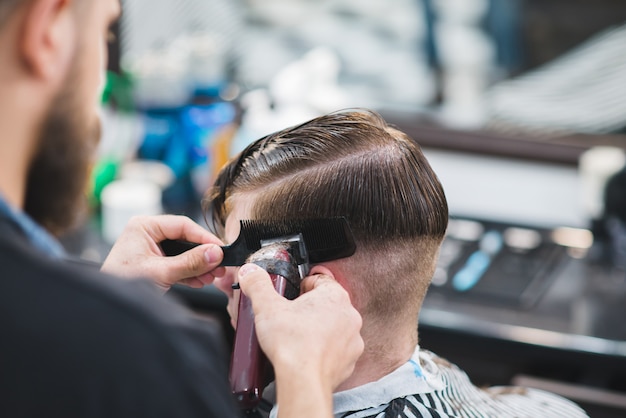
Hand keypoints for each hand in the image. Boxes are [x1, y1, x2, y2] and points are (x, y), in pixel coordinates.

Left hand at [101, 215, 225, 291]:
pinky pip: (177, 264)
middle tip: (220, 266)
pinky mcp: (154, 264)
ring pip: (183, 253)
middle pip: (185, 239)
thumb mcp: (161, 273)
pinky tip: (201, 281)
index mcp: (144, 226)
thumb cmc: (122, 285)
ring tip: (213, 277)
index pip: (183, 225)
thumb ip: (190, 263)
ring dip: (199, 266)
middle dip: (203, 255)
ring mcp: (151, 249)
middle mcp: (148, 234)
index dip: (204, 238)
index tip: (221, 249)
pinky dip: (190, 273)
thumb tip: (216, 253)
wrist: (107, 309)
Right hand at [238, 263, 363, 391]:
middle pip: (327, 303)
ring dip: (318, 329)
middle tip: (290, 316)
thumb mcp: (267, 306)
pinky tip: (307, 353)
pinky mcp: (349, 360)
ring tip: (298, 336)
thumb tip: (251, 273)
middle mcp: (348, 315)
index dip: (301, 285)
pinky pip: (336, 349)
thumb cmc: (292, 345)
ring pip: (333, 326)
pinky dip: (324, 350)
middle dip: (309, 308)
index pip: (319, 279)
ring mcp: (352, 339)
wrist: (303, 382)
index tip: (291, 293)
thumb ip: (258, 285)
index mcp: (334, 296)